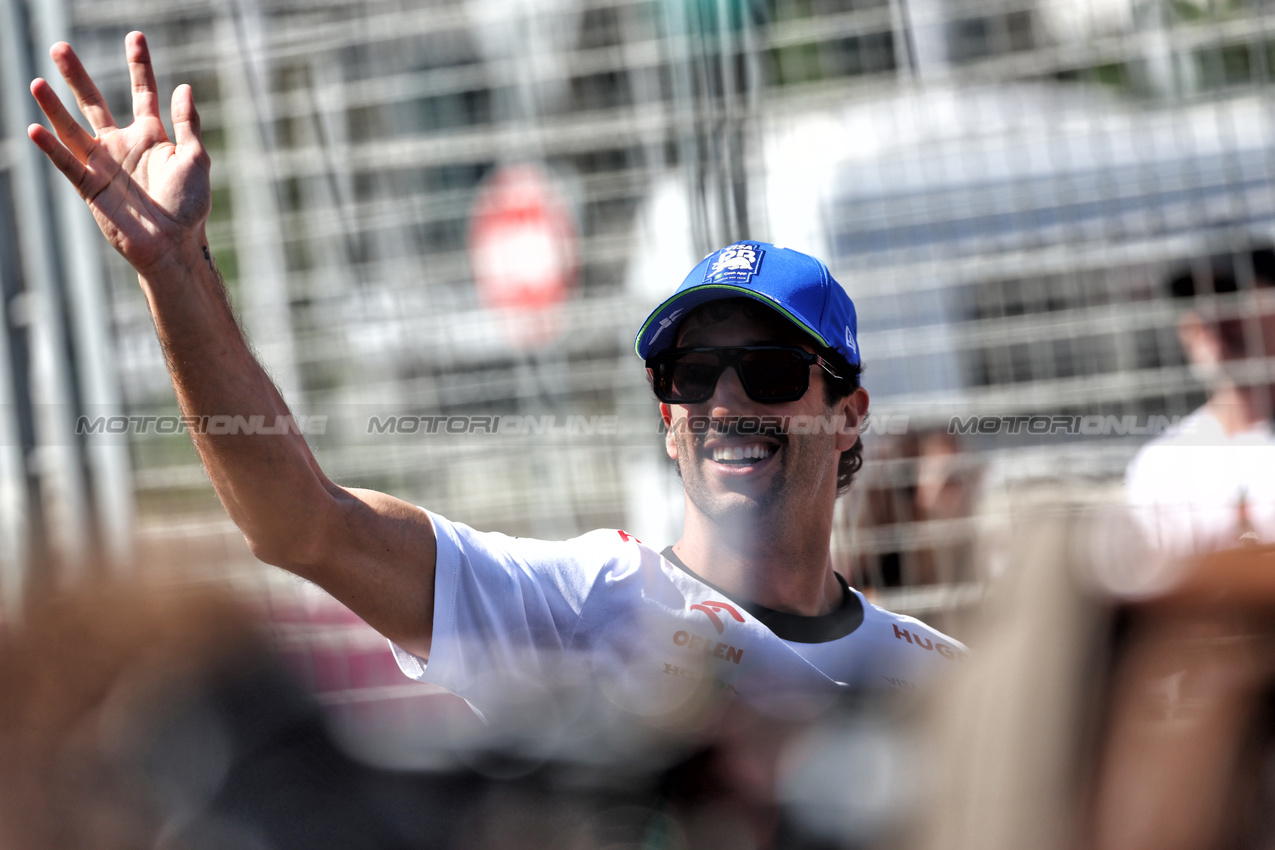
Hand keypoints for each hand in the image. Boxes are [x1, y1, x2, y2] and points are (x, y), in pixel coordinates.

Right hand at [28, 31, 210, 275]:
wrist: (174, 245)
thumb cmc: (190, 205)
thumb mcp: (196, 160)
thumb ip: (187, 124)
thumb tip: (184, 87)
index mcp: (152, 136)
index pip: (142, 92)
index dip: (139, 65)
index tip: (136, 36)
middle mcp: (123, 144)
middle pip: (94, 102)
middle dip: (77, 76)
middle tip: (59, 47)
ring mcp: (104, 164)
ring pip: (73, 128)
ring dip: (54, 107)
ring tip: (38, 82)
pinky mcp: (91, 187)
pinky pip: (67, 163)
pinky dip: (52, 147)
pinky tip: (36, 128)